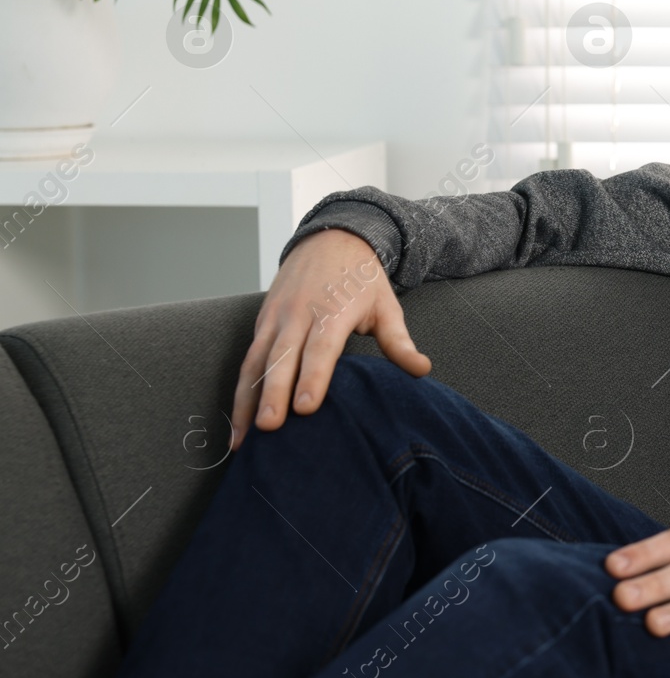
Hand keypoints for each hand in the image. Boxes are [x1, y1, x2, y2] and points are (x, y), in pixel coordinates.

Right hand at [229, 228, 431, 450]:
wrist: (330, 240)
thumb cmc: (361, 280)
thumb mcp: (386, 306)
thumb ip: (399, 342)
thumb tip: (423, 369)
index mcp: (332, 312)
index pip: (321, 349)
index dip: (312, 378)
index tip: (306, 409)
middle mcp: (298, 315)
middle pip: (282, 358)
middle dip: (273, 394)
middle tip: (269, 428)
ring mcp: (275, 318)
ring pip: (256, 362)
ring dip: (247, 399)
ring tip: (242, 438)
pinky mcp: (261, 322)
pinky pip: (247, 359)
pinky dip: (240, 390)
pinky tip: (238, 420)